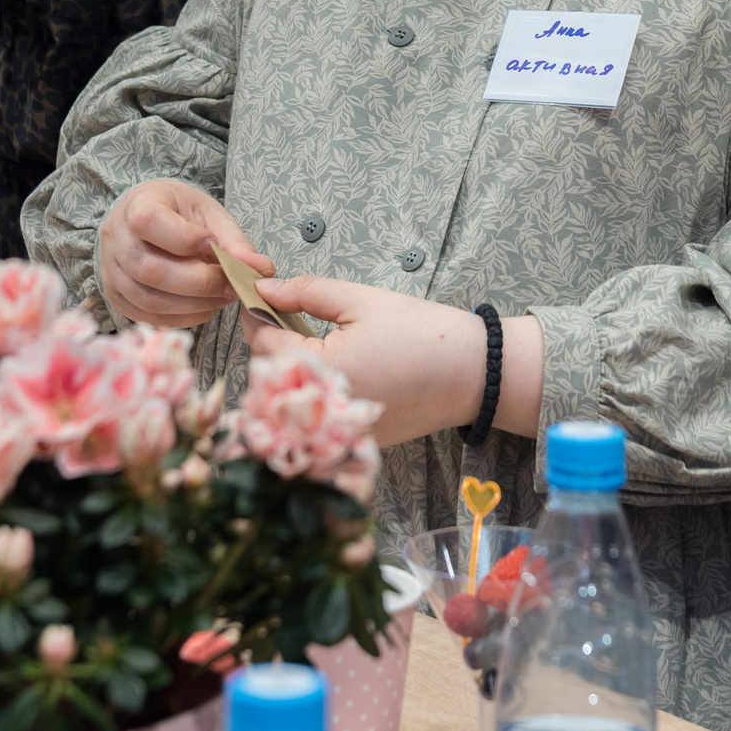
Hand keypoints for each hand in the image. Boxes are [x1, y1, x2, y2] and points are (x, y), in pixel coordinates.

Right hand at [98, 181, 271, 328]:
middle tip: (232, 284)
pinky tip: (204, 307)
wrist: (147, 219)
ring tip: (222, 296)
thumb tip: (261, 270)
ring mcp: (111, 272)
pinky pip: (149, 317)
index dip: (185, 239)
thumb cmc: (179, 213)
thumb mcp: (209, 214)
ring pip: (150, 299)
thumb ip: (233, 241)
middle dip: (200, 282)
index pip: (149, 222)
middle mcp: (116, 240)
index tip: (214, 245)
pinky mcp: (118, 298)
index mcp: (137, 205)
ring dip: (194, 305)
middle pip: (152, 269)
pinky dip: (182, 318)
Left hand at [248, 277, 487, 448]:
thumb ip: (307, 293)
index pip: (264, 344)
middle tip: (284, 313)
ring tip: (308, 339)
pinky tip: (332, 368)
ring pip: (291, 400)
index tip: (255, 295)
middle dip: (271, 344)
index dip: (257, 315)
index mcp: (321, 372)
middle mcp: (323, 412)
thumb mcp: (361, 300)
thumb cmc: (422, 332)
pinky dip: (314, 394)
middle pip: (271, 377)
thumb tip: (264, 289)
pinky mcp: (353, 441)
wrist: (475, 374)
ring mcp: (337, 432)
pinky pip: (317, 417)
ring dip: (289, 370)